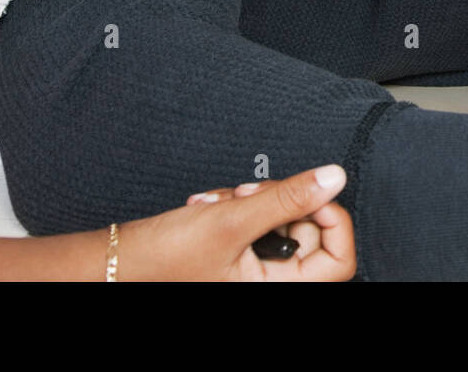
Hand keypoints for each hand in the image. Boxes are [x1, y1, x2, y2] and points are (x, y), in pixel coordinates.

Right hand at [116, 164, 354, 280]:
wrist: (127, 258)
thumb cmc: (170, 255)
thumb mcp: (233, 220)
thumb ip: (287, 198)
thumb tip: (334, 177)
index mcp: (278, 289)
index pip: (340, 260)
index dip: (332, 221)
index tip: (310, 194)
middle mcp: (274, 281)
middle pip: (312, 231)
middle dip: (281, 203)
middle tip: (247, 196)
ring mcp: (260, 266)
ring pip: (284, 218)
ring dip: (254, 200)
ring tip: (223, 204)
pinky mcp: (246, 251)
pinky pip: (262, 218)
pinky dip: (241, 206)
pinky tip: (215, 208)